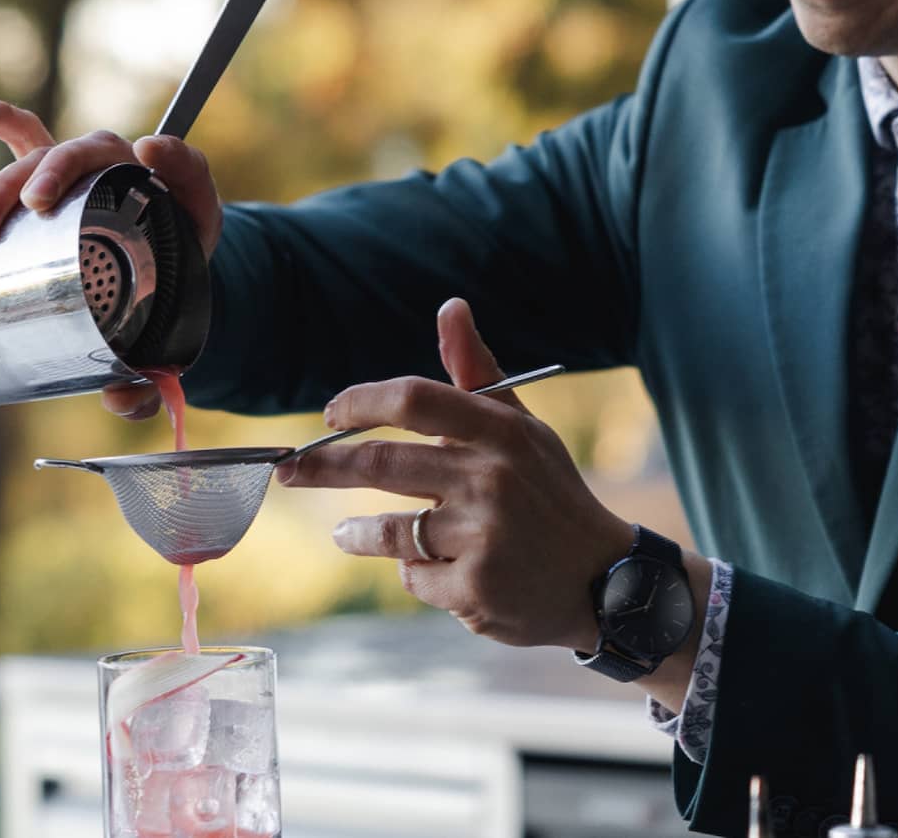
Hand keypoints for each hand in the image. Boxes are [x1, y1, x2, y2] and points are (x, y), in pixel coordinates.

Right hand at [0, 99, 224, 420]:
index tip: (151, 154)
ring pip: (54, 153)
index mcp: (177, 204)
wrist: (151, 286)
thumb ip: (153, 377)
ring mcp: (89, 173)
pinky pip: (27, 138)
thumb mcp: (170, 339)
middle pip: (100, 151)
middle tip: (36, 203)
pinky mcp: (52, 181)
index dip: (173, 159)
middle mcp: (132, 175)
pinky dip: (2, 121)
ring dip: (16, 177)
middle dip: (62, 168)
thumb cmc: (160, 308)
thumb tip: (119, 397)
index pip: (185, 168)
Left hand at [275, 298, 635, 650]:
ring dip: (357, 532)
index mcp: (501, 431)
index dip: (362, 402)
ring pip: (389, 531)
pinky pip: (415, 577)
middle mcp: (492, 478)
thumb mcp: (522, 428)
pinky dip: (415, 573)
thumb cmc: (550, 493)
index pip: (414, 399)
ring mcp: (483, 537)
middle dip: (324, 468)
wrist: (606, 581)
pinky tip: (440, 570)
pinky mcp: (475, 590)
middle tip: (290, 472)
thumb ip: (477, 371)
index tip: (329, 413)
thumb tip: (450, 305)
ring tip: (345, 530)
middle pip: (381, 465)